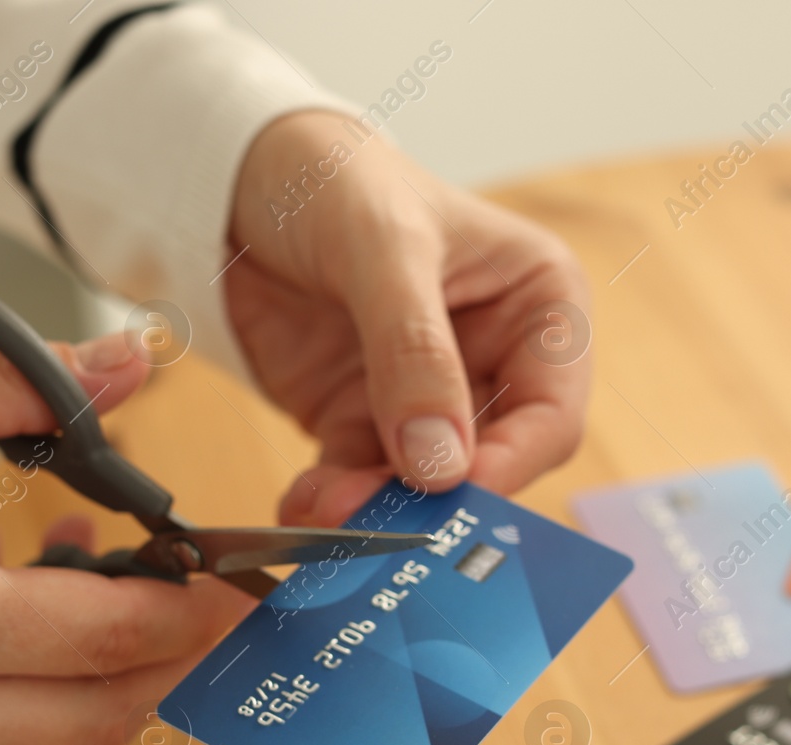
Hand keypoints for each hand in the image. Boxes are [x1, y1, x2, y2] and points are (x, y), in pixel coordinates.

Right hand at [0, 334, 252, 744]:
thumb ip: (5, 378)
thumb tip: (125, 362)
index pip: (96, 635)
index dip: (184, 609)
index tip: (233, 584)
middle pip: (96, 714)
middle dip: (169, 658)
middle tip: (210, 607)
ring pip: (47, 735)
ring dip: (99, 668)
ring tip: (104, 581)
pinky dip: (27, 687)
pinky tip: (17, 613)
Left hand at [226, 110, 591, 526]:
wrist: (241, 176)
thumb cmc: (335, 177)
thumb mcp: (382, 247)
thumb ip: (414, 352)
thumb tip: (440, 463)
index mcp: (538, 305)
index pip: (550, 415)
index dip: (507, 465)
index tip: (448, 494)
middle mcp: (494, 359)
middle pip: (488, 464)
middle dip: (431, 499)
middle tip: (377, 521)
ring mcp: (426, 396)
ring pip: (419, 485)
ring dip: (374, 510)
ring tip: (323, 513)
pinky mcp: (362, 418)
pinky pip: (358, 479)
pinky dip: (333, 501)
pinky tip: (301, 506)